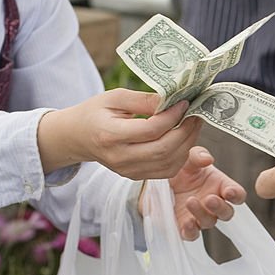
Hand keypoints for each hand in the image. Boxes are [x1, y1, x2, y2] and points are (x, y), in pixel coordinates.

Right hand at [38, 88, 202, 178]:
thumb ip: (143, 99)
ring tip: (193, 125)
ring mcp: (128, 171)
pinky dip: (180, 156)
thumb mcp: (114, 97)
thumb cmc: (95, 113)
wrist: (78, 137)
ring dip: (187, 144)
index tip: (185, 103)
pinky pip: (166, 171)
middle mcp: (120, 158)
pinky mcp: (136, 176)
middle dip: (186, 131)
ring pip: (169, 163)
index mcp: (110, 135)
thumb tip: (173, 98)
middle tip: (197, 114)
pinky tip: (183, 139)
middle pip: (164, 149)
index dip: (172, 116)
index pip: (151, 130)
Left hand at [141, 146, 245, 239]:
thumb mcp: (187, 158)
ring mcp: (200, 217)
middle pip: (227, 212)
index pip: (237, 194)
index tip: (228, 191)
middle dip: (220, 207)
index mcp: (220, 186)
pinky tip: (186, 222)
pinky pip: (192, 234)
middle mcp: (213, 205)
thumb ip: (198, 155)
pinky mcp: (185, 228)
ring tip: (190, 201)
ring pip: (209, 222)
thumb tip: (207, 158)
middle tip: (209, 199)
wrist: (157, 183)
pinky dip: (190, 231)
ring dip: (202, 214)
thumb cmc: (180, 170)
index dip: (236, 195)